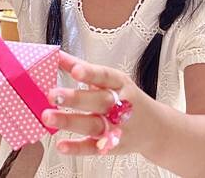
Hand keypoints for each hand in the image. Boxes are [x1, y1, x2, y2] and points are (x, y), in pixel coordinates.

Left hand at [41, 51, 158, 155]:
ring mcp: (116, 128)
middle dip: (74, 98)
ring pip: (92, 125)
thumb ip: (84, 68)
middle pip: (97, 101)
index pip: (105, 76)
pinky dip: (77, 148)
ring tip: (47, 117)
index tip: (74, 70)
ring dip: (69, 122)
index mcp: (120, 84)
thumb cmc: (128, 98)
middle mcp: (120, 106)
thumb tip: (57, 56)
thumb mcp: (111, 80)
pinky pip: (94, 148)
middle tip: (52, 95)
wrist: (158, 130)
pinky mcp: (112, 146)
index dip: (90, 73)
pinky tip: (61, 145)